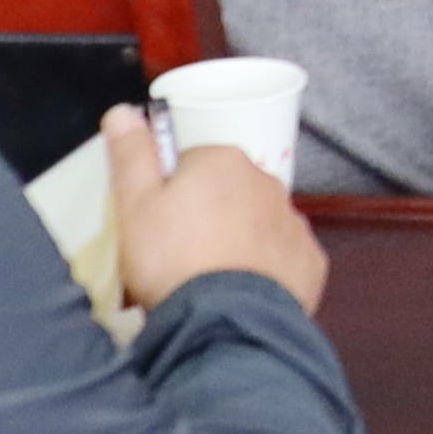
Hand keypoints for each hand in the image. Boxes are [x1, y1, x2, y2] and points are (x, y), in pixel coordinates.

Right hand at [102, 108, 329, 319]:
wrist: (224, 323)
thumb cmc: (172, 260)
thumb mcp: (134, 205)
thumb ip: (131, 155)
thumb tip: (122, 110)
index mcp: (222, 161)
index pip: (191, 164)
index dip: (170, 195)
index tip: (158, 226)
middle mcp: (266, 182)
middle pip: (228, 192)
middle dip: (207, 216)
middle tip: (179, 256)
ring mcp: (292, 222)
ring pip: (257, 223)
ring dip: (238, 241)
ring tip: (209, 279)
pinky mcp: (309, 262)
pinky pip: (283, 258)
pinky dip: (266, 270)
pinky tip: (242, 292)